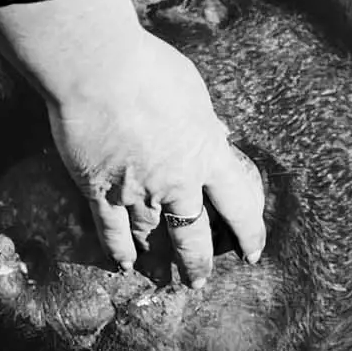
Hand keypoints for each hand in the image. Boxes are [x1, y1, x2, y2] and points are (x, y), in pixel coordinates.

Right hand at [44, 29, 267, 283]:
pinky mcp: (99, 191)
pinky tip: (124, 263)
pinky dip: (119, 250)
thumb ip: (205, 122)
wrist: (98, 70)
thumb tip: (217, 133)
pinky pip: (112, 230)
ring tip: (164, 278)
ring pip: (152, 237)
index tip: (253, 251)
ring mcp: (136, 192)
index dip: (249, 233)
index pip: (238, 206)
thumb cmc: (149, 69)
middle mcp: (176, 183)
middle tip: (199, 280)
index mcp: (207, 155)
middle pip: (194, 236)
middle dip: (199, 262)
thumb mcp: (194, 93)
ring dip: (159, 260)